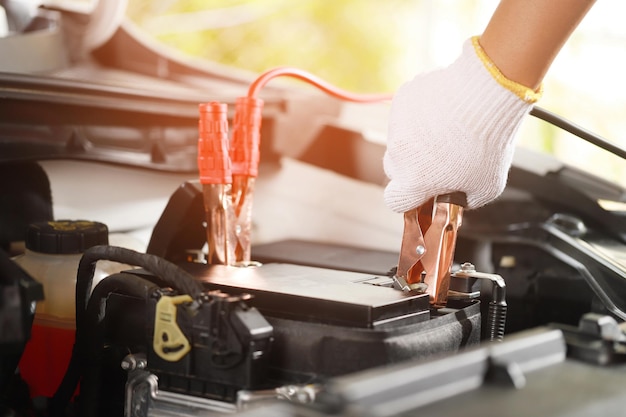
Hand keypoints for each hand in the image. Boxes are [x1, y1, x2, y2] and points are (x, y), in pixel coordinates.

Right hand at [383, 38, 537, 211]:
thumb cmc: (489, 142)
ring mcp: (397, 125)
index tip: (421, 192)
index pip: (395, 201)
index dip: (408, 198)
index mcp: (414, 181)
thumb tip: (456, 198)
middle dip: (411, 168)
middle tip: (439, 160)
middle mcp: (398, 154)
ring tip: (448, 130)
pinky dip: (419, 114)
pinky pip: (406, 113)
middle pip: (394, 169)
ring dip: (416, 139)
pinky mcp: (402, 100)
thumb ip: (465, 199)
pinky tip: (445, 111)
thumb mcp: (487, 186)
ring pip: (400, 139)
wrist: (487, 94)